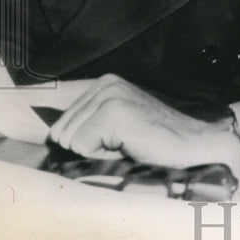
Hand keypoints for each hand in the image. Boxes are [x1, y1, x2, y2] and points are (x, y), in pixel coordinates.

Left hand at [44, 74, 239, 175]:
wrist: (192, 148)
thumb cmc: (153, 146)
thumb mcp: (112, 130)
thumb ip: (84, 128)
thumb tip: (48, 140)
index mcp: (103, 84)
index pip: (59, 125)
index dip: (82, 145)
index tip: (111, 144)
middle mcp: (105, 83)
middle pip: (61, 133)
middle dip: (88, 149)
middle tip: (122, 147)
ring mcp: (111, 94)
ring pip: (70, 140)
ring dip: (97, 153)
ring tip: (127, 146)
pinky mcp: (115, 111)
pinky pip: (82, 146)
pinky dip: (103, 156)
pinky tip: (130, 146)